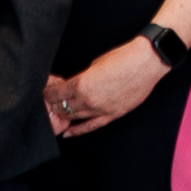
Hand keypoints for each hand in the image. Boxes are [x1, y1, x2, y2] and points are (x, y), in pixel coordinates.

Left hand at [45, 37, 166, 137]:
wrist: (146, 62)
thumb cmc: (123, 58)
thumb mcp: (95, 64)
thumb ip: (83, 78)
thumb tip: (76, 84)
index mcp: (81, 84)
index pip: (56, 94)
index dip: (47, 93)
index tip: (44, 92)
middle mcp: (88, 100)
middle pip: (62, 107)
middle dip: (52, 105)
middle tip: (46, 104)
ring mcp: (100, 110)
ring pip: (74, 117)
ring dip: (63, 116)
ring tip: (55, 115)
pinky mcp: (112, 115)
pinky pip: (91, 126)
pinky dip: (78, 130)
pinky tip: (68, 133)